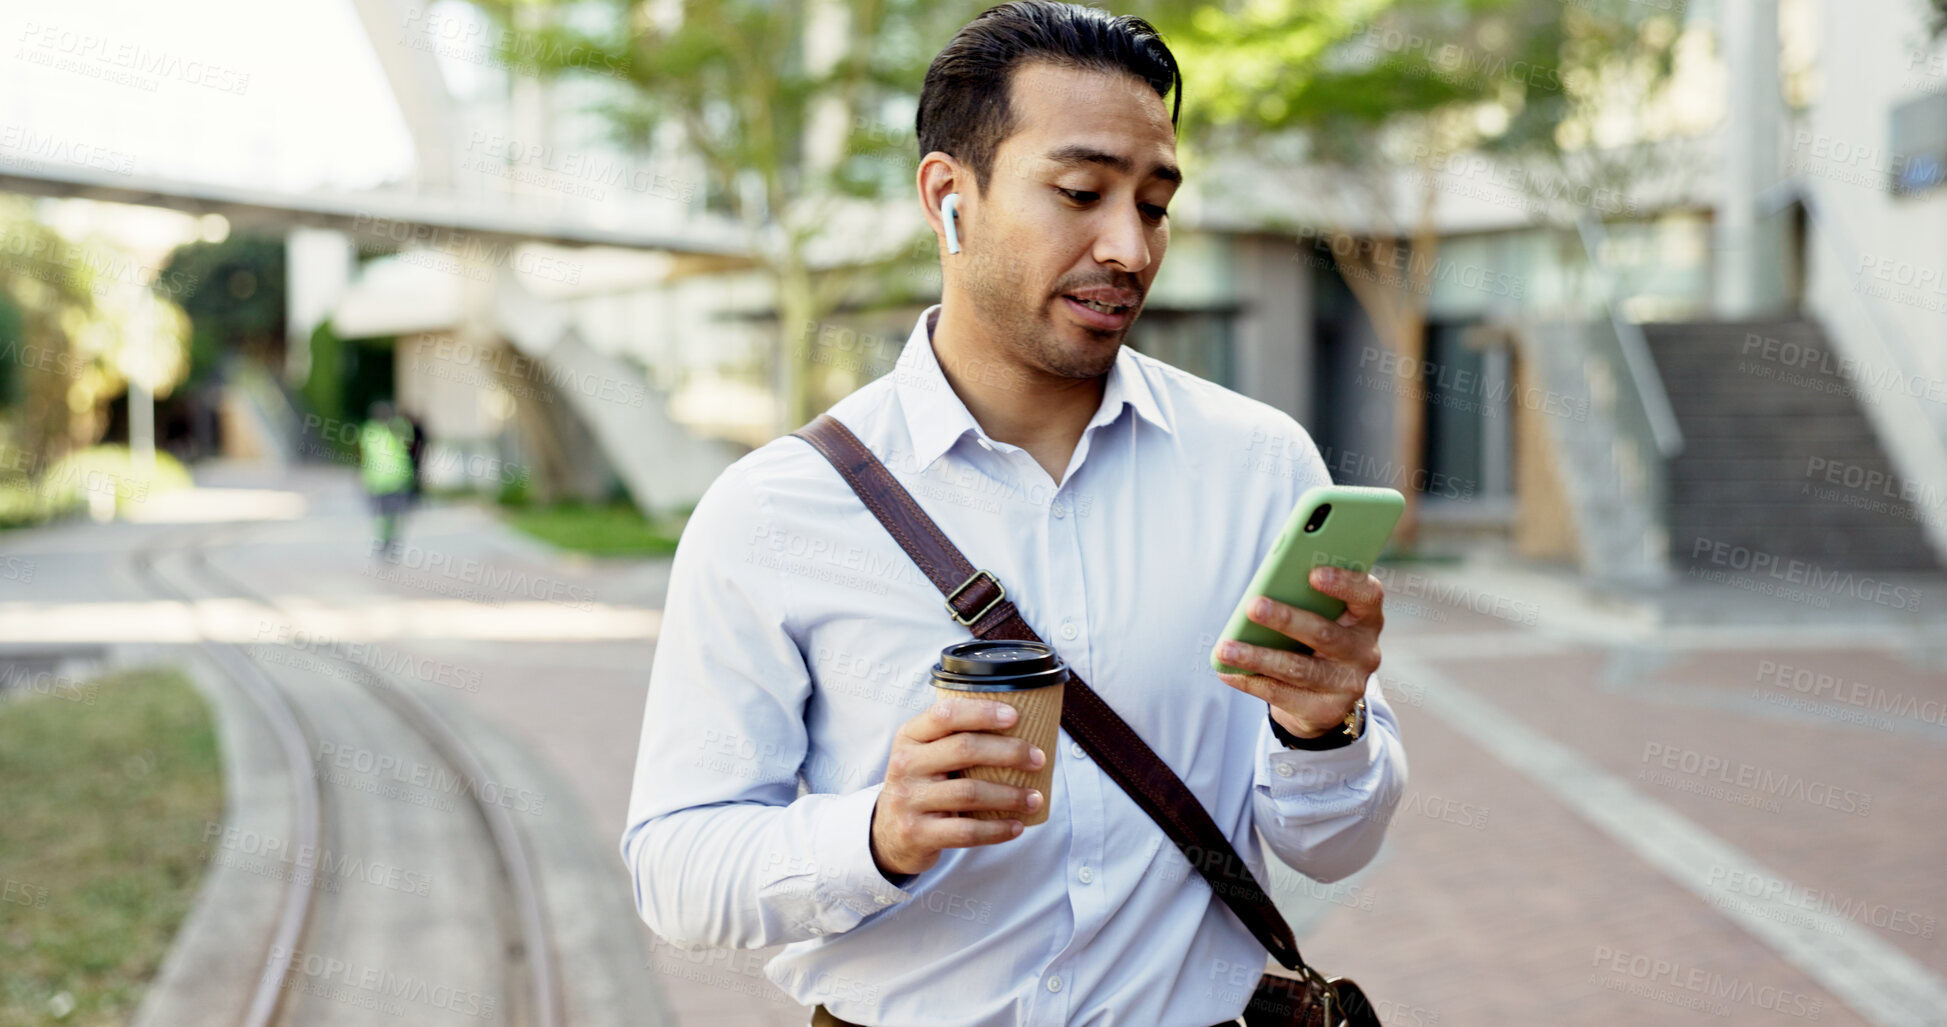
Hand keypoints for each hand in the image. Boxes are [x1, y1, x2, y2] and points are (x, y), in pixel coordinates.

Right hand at [869, 697, 1045, 878]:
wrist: (887, 833)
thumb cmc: (922, 786)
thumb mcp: (925, 755)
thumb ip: (954, 738)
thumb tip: (1021, 723)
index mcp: (909, 736)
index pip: (946, 714)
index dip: (982, 713)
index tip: (1015, 717)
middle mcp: (905, 764)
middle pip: (964, 749)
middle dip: (1009, 752)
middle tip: (1038, 760)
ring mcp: (908, 800)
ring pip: (970, 792)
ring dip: (1011, 795)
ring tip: (1035, 798)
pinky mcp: (917, 833)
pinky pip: (966, 831)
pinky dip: (997, 830)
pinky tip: (1017, 826)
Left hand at [1213, 566, 1383, 737]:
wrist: (1324, 697)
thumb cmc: (1314, 640)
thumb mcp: (1321, 618)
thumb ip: (1304, 600)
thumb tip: (1261, 596)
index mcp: (1366, 618)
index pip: (1367, 595)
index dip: (1344, 583)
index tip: (1313, 574)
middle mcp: (1364, 652)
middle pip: (1325, 633)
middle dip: (1286, 619)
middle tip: (1253, 606)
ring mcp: (1348, 685)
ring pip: (1298, 668)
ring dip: (1257, 656)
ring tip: (1225, 648)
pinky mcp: (1326, 711)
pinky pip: (1282, 695)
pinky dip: (1251, 681)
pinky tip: (1227, 672)